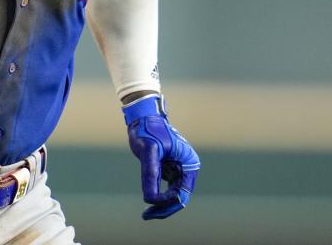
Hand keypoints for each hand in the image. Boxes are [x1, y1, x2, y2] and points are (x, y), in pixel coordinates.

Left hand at [123, 94, 199, 219]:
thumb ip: (150, 174)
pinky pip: (166, 188)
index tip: (151, 204)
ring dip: (161, 204)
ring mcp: (179, 169)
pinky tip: (149, 203)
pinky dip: (158, 195)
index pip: (182, 192)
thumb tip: (150, 199)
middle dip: (164, 207)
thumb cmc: (147, 129)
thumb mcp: (148, 151)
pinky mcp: (169, 169)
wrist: (142, 116)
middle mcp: (187, 167)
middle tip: (147, 216)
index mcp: (189, 163)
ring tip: (146, 214)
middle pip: (179, 196)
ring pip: (173, 194)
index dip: (168, 202)